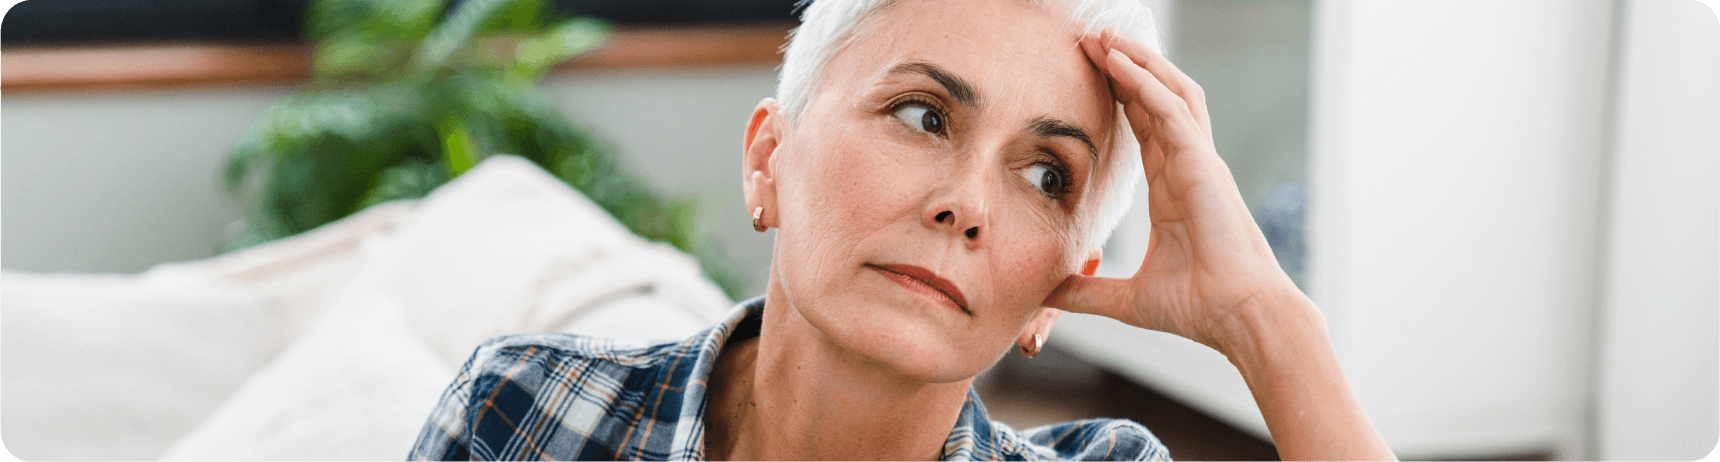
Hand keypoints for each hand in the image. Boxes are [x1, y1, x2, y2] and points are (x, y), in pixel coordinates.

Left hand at [1046, 29, 1309, 354]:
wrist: (1239, 317)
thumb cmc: (1198, 308)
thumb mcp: (1126, 299)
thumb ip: (1086, 291)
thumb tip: (1048, 295)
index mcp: (1173, 190)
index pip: (1145, 127)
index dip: (1121, 96)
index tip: (1091, 72)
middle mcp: (1187, 168)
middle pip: (1156, 99)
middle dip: (1125, 67)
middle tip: (1090, 41)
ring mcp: (1199, 162)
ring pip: (1169, 93)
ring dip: (1136, 63)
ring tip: (1104, 39)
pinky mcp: (1203, 164)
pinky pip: (1172, 110)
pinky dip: (1146, 83)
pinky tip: (1119, 63)